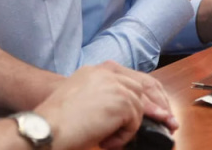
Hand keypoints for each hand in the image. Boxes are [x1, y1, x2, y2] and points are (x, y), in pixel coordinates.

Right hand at [34, 62, 175, 149]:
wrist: (44, 129)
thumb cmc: (56, 123)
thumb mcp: (80, 102)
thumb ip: (103, 100)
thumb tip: (126, 114)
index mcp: (95, 70)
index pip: (131, 77)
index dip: (148, 94)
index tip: (159, 110)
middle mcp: (106, 72)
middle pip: (143, 87)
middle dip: (156, 106)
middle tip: (167, 123)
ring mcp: (115, 84)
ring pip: (139, 106)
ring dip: (129, 128)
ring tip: (110, 141)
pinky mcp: (121, 101)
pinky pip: (134, 122)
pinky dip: (124, 136)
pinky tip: (106, 141)